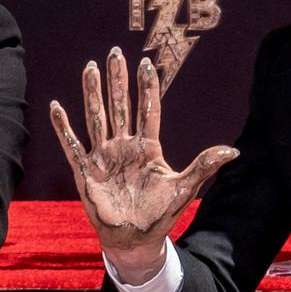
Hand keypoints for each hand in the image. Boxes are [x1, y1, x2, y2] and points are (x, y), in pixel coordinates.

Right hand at [49, 48, 236, 282]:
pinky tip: (56, 107)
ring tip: (90, 67)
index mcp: (147, 148)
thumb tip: (234, 151)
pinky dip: (63, 127)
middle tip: (114, 52)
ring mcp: (103, 156)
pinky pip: (71, 144)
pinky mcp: (85, 171)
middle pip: (120, 105)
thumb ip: (204, 165)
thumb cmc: (159, 213)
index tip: (146, 62)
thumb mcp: (184, 187)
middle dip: (117, 79)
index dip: (147, 87)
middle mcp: (124, 146)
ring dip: (93, 93)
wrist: (134, 239)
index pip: (148, 109)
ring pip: (96, 117)